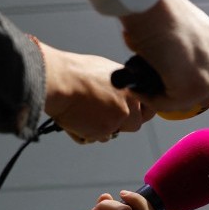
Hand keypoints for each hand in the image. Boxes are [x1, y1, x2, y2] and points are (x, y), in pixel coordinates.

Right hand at [40, 42, 154, 142]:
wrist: (58, 81)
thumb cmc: (75, 73)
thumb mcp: (106, 71)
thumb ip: (119, 87)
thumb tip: (122, 95)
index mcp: (132, 86)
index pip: (149, 107)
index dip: (139, 113)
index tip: (132, 115)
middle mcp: (130, 103)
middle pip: (134, 124)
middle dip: (120, 124)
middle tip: (102, 116)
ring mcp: (119, 118)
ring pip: (113, 133)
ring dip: (101, 129)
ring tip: (83, 113)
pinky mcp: (104, 130)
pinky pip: (96, 138)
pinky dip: (85, 133)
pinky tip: (75, 119)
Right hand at [118, 0, 208, 111]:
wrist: (155, 7)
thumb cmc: (165, 13)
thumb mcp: (191, 33)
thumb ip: (192, 52)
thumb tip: (175, 69)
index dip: (187, 82)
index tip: (169, 82)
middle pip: (200, 94)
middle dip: (176, 92)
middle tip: (153, 87)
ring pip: (183, 101)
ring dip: (161, 97)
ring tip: (143, 88)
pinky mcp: (192, 89)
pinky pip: (166, 104)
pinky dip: (149, 99)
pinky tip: (139, 88)